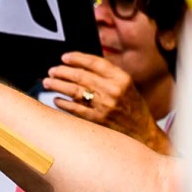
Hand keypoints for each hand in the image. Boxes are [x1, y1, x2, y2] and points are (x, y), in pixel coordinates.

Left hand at [44, 53, 166, 148]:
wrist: (143, 134)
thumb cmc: (133, 108)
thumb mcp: (126, 86)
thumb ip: (108, 75)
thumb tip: (79, 65)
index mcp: (121, 78)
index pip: (94, 62)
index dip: (76, 58)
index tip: (64, 57)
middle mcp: (114, 90)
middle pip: (81, 76)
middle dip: (62, 71)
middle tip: (51, 71)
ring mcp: (105, 106)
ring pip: (74, 91)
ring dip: (58, 85)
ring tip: (48, 82)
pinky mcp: (98, 120)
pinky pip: (75, 109)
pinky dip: (63, 103)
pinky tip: (56, 100)